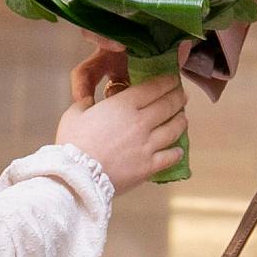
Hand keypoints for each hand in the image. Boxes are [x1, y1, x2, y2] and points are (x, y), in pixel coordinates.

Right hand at [58, 60, 187, 189]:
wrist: (77, 177)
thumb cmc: (72, 144)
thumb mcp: (74, 114)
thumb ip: (85, 103)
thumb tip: (88, 100)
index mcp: (123, 105)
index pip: (153, 88)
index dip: (167, 81)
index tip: (172, 79)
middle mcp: (141, 122)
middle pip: (168, 105)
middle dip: (178, 98)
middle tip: (182, 95)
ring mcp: (147, 145)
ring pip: (174, 129)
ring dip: (181, 121)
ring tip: (183, 118)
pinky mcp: (149, 166)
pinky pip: (170, 156)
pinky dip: (177, 152)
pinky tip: (179, 150)